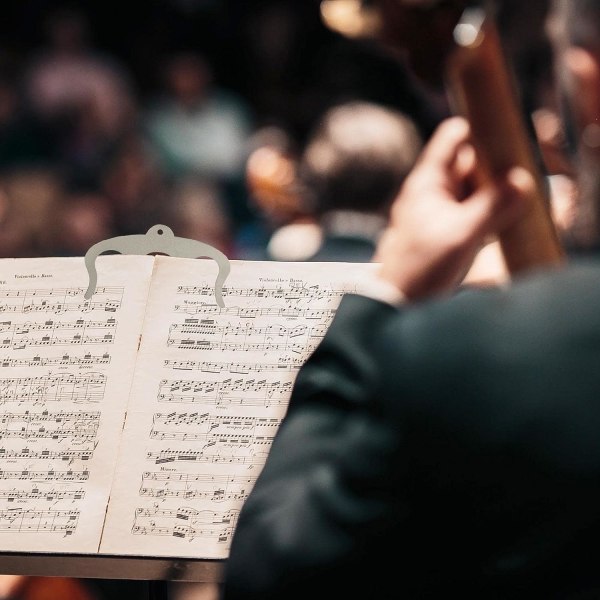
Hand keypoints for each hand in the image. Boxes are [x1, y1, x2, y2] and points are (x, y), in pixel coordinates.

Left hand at [374, 117, 533, 300]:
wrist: (398, 302)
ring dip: (494, 192)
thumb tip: (522, 180)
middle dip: (494, 166)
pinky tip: (503, 221)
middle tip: (518, 177)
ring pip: (474, 189)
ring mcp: (441, 211)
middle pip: (470, 163)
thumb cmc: (419, 267)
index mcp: (428, 182)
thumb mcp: (460, 235)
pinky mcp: (449, 230)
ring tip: (513, 202)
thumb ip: (492, 206)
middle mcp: (434, 191)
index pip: (453, 139)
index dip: (479, 131)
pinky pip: (474, 211)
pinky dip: (489, 211)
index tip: (507, 137)